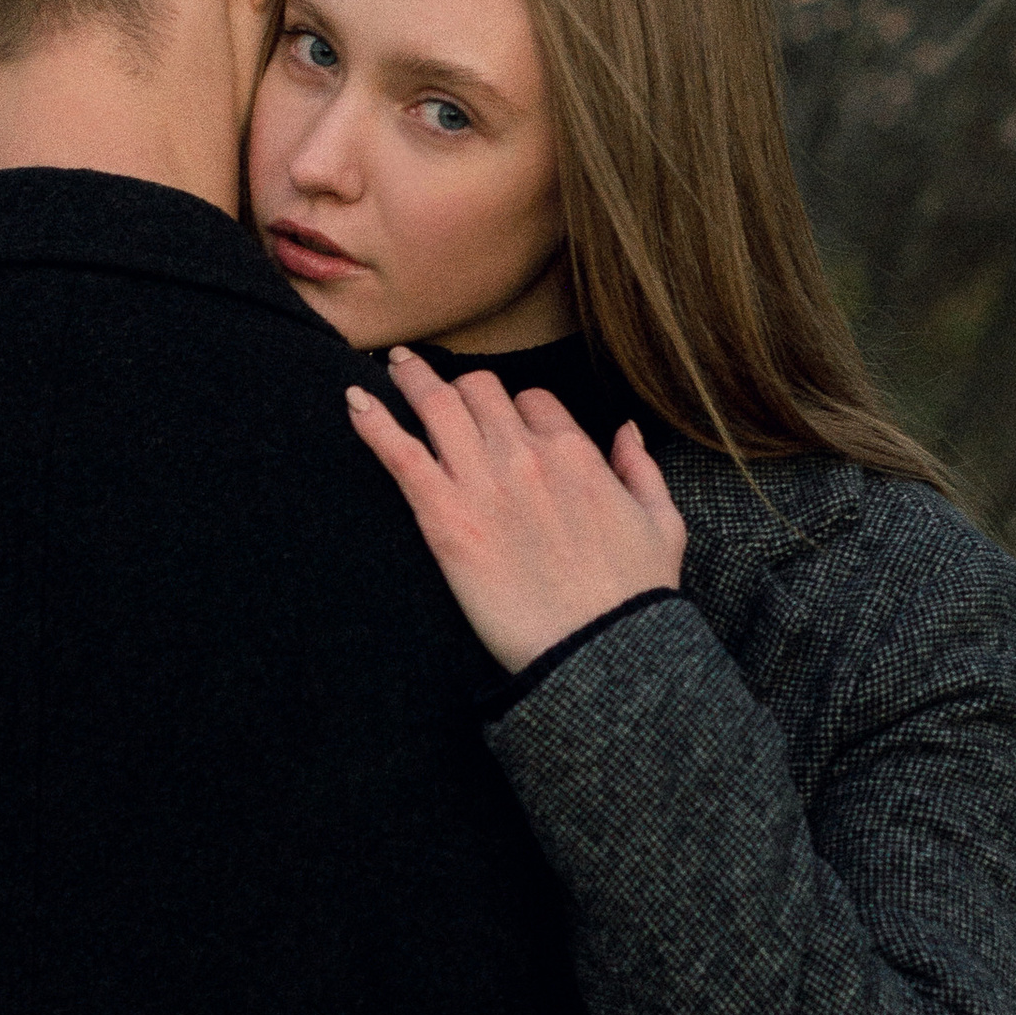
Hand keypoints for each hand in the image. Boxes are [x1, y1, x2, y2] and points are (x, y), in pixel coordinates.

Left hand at [345, 346, 685, 673]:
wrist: (599, 650)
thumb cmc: (635, 596)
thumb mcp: (662, 523)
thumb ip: (641, 468)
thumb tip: (626, 429)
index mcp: (576, 452)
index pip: (533, 401)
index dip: (515, 409)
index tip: (501, 423)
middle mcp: (527, 455)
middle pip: (480, 391)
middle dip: (460, 385)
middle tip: (434, 382)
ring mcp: (482, 483)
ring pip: (438, 405)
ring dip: (410, 379)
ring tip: (393, 364)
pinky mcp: (444, 519)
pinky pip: (401, 453)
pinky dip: (374, 422)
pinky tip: (353, 402)